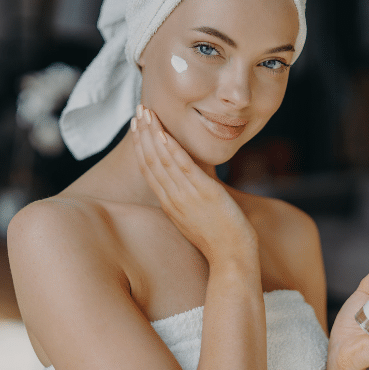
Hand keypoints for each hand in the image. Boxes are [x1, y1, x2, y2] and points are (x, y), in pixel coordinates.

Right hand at [131, 105, 257, 260]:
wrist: (231, 259)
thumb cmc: (218, 239)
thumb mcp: (195, 216)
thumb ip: (189, 196)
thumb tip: (192, 176)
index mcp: (169, 204)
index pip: (148, 170)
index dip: (141, 146)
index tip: (137, 127)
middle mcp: (172, 199)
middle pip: (150, 161)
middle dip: (143, 133)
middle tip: (138, 111)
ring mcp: (185, 196)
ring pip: (162, 160)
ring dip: (153, 134)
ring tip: (147, 112)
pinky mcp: (203, 192)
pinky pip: (182, 167)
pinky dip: (171, 148)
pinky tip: (164, 132)